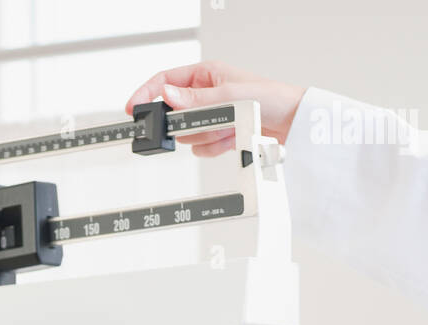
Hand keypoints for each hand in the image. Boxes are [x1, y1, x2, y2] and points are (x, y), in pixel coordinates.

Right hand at [125, 59, 306, 153]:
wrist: (292, 124)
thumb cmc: (269, 99)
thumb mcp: (229, 95)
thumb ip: (195, 99)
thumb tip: (166, 94)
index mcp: (206, 74)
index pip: (166, 80)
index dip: (147, 93)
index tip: (134, 108)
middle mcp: (206, 94)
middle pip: (176, 112)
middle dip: (189, 122)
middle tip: (204, 124)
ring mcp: (212, 116)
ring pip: (189, 133)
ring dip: (207, 135)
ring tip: (228, 129)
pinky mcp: (219, 135)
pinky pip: (202, 148)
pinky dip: (215, 147)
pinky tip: (231, 140)